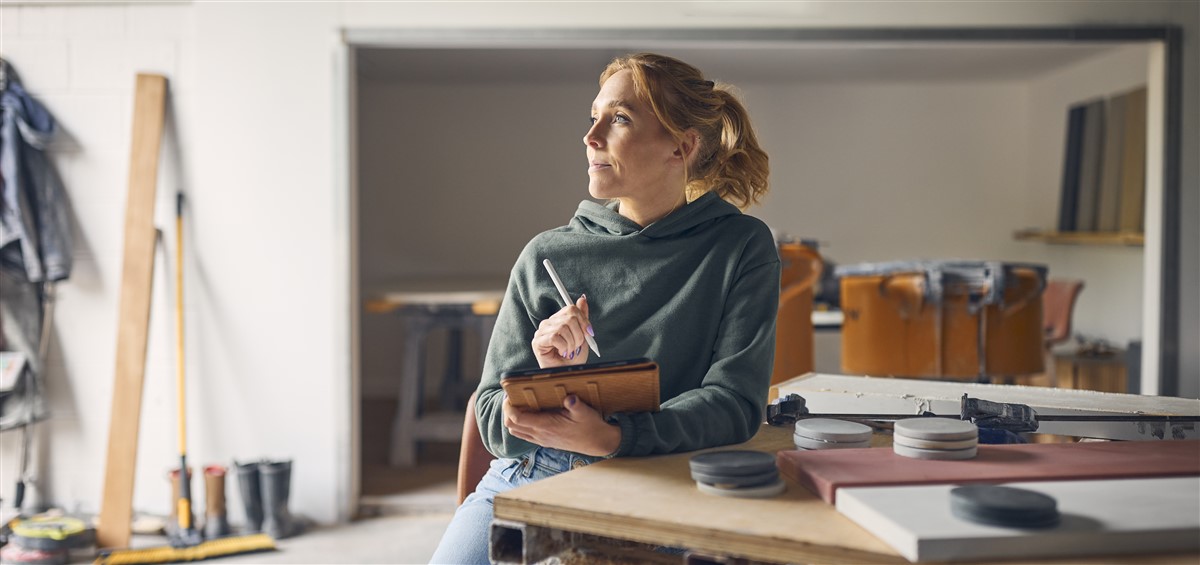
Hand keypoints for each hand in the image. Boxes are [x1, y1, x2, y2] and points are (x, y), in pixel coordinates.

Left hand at [503, 394, 620, 456]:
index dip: (508, 407)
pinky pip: (525, 435)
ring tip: (518, 404)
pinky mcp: (545, 441)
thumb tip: (570, 398)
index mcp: (546, 426)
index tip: (509, 395)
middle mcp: (541, 435)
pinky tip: (529, 414)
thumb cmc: (591, 426)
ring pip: (516, 431)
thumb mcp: (585, 412)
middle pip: (511, 426)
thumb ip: (576, 405)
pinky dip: (520, 424)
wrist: (598, 443)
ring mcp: (542, 440)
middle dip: (507, 411)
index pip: (516, 419)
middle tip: (512, 398)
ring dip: (512, 418)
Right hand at [531, 294, 592, 368]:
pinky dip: (563, 347)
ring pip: (563, 327)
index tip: (589, 333)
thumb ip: (582, 317)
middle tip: (577, 346)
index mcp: (559, 319)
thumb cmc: (573, 358)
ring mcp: (542, 331)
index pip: (571, 309)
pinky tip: (561, 353)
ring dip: (571, 343)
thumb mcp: (582, 335)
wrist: (567, 373)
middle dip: (579, 335)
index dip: (583, 321)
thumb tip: (582, 299)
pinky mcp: (537, 341)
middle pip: (570, 318)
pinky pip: (555, 337)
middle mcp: (549, 323)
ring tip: (569, 351)